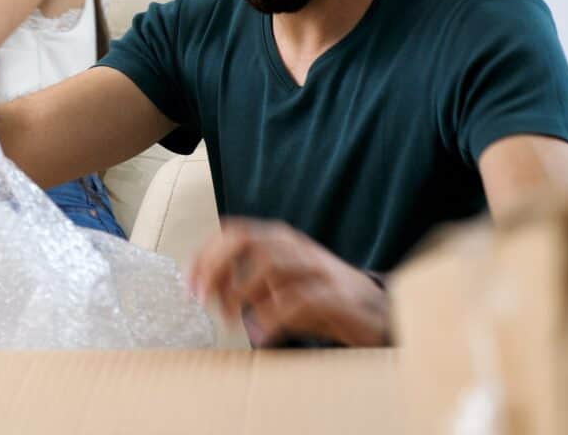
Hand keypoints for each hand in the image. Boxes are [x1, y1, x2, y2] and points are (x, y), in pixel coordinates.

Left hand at [188, 219, 389, 346]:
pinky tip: (261, 336)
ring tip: (231, 320)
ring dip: (241, 293)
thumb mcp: (279, 286)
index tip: (188, 283)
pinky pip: (297, 300)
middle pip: (246, 240)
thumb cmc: (320, 299)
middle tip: (202, 299)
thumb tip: (206, 291)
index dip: (206, 254)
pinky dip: (272, 319)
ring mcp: (317, 268)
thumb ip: (244, 284)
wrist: (379, 311)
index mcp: (281, 240)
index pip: (234, 232)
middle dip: (216, 266)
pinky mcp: (334, 295)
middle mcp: (296, 247)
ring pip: (269, 264)